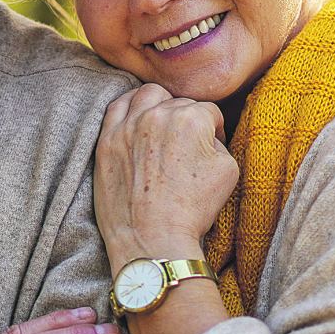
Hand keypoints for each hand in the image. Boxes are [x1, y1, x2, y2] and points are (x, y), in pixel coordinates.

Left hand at [94, 84, 239, 266]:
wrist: (152, 239)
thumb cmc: (192, 210)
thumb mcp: (227, 171)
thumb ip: (219, 142)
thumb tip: (207, 135)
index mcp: (191, 119)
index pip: (208, 111)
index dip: (214, 130)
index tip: (210, 148)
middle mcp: (158, 115)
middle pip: (178, 102)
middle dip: (187, 118)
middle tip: (187, 142)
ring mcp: (128, 126)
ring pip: (147, 94)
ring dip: (159, 103)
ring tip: (161, 122)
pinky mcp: (107, 139)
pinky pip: (116, 107)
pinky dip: (128, 107)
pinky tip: (135, 117)